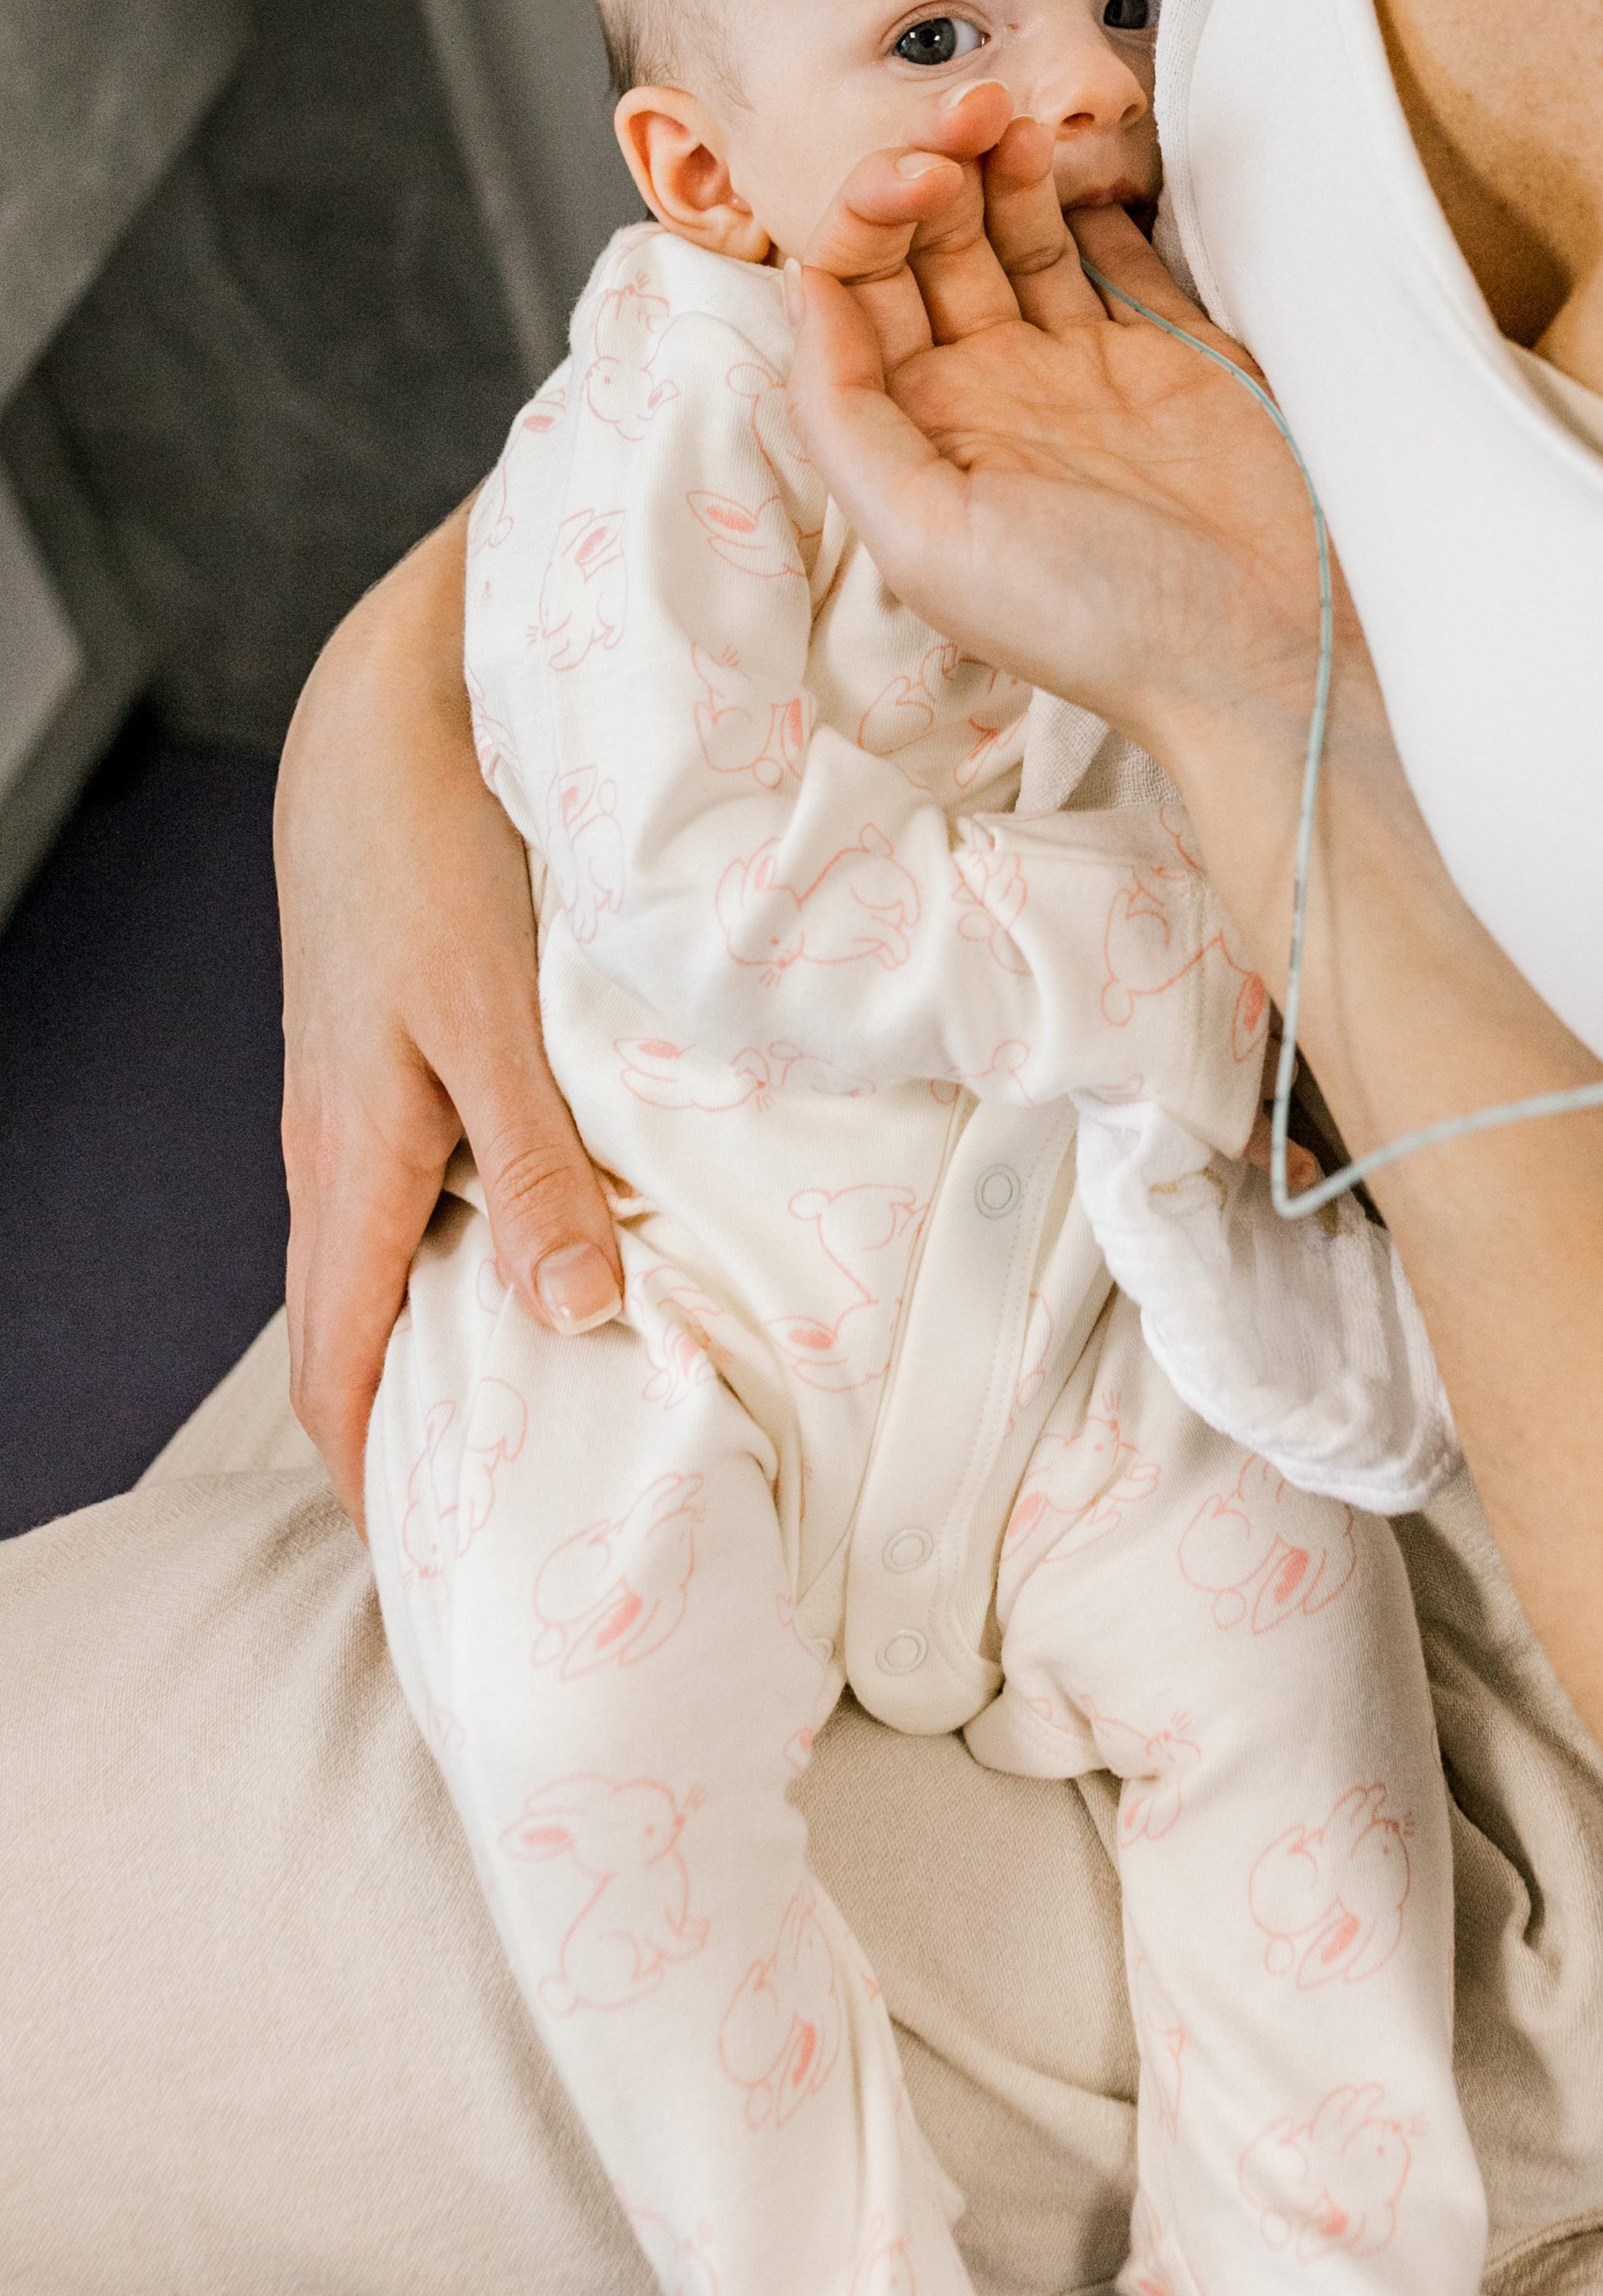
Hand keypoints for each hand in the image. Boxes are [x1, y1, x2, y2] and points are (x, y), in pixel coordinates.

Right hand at [277, 513, 624, 1526]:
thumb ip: (540, 1161)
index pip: (339, 1378)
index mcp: (350, 1167)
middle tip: (509, 1522)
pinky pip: (409, 1193)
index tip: (444, 1576)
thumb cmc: (436, 856)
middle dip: (412, 1439)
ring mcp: (355, 1105)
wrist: (385, 719)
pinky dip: (459, 1252)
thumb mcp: (496, 1015)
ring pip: (383, 1264)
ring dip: (443, 1343)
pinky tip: (543, 1254)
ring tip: (541, 1417)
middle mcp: (333, 1153)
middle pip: (352, 1339)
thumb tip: (575, 1311)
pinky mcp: (390, 1056)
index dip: (376, 1488)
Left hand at [785, 105, 1336, 772]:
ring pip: (1015, 235)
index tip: (919, 172)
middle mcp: (986, 392)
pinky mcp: (1166, 349)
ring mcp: (1078, 366)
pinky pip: (1113, 252)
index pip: (855, 288)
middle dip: (932, 167)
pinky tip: (1083, 161)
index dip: (869, 213)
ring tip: (1016, 120)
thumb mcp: (924, 538)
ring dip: (1002, 170)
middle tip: (971, 109)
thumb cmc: (1091, 621)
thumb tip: (805, 290)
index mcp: (915, 433)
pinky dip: (1094, 201)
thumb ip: (847, 414)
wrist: (1262, 646)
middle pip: (927, 247)